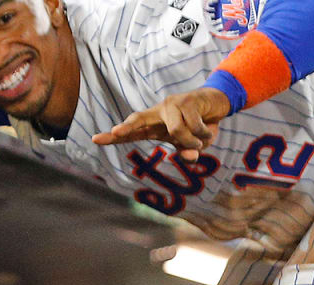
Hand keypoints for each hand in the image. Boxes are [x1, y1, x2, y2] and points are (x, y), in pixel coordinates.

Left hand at [91, 87, 230, 160]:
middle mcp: (159, 112)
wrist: (218, 103)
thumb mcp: (192, 144)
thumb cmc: (198, 126)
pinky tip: (209, 128)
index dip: (114, 136)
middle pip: (139, 119)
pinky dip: (204, 134)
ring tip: (201, 139)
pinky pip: (194, 127)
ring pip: (178, 131)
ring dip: (193, 142)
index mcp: (154, 124)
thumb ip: (187, 152)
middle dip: (127, 127)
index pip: (132, 130)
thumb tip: (191, 155)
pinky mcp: (188, 100)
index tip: (96, 139)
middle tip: (115, 132)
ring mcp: (172, 104)